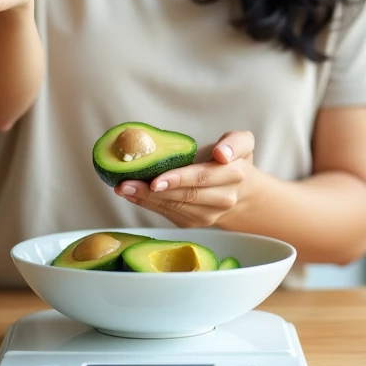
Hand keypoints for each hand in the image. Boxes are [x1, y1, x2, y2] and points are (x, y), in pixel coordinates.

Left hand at [113, 130, 255, 227]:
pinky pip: (169, 213)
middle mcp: (223, 199)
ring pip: (174, 207)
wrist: (242, 192)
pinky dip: (148, 204)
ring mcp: (209, 215)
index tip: (156, 180)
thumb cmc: (234, 160)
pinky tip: (132, 195)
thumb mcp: (242, 143)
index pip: (202, 177)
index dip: (178, 179)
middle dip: (152, 191)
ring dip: (145, 199)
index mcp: (234, 175)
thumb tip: (221, 154)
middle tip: (126, 183)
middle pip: (184, 195)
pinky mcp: (195, 222)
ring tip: (123, 188)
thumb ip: (235, 142)